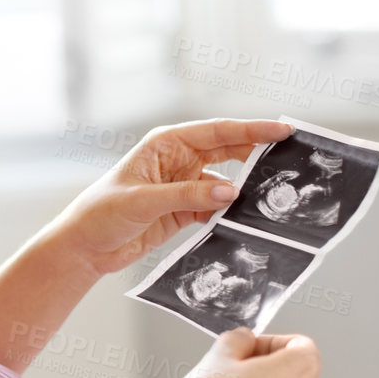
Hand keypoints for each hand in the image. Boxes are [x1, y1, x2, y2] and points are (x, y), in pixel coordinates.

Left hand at [50, 118, 292, 276]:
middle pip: (227, 151)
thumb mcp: (142, 202)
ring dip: (247, 189)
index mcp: (165, 144)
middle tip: (294, 157)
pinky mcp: (184, 210)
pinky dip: (232, 213)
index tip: (283, 131)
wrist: (84, 247)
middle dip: (258, 153)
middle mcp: (178, 160)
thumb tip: (230, 192)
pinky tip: (250, 220)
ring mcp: (183, 185)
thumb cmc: (101, 213)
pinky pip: (217, 207)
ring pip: (225, 182)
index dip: (251, 130)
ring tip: (278, 194)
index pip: (216, 132)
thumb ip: (186, 196)